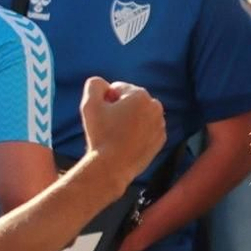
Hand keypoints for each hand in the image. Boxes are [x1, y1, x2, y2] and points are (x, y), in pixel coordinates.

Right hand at [79, 77, 164, 194]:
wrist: (111, 167)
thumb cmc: (100, 135)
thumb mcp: (89, 105)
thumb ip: (94, 85)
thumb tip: (100, 83)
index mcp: (139, 94)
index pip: (118, 89)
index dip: (105, 101)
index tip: (101, 117)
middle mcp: (155, 105)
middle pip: (131, 101)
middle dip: (120, 110)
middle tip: (108, 127)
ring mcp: (160, 123)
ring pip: (140, 116)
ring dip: (129, 121)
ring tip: (117, 137)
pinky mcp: (160, 139)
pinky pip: (147, 130)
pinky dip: (138, 134)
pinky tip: (126, 144)